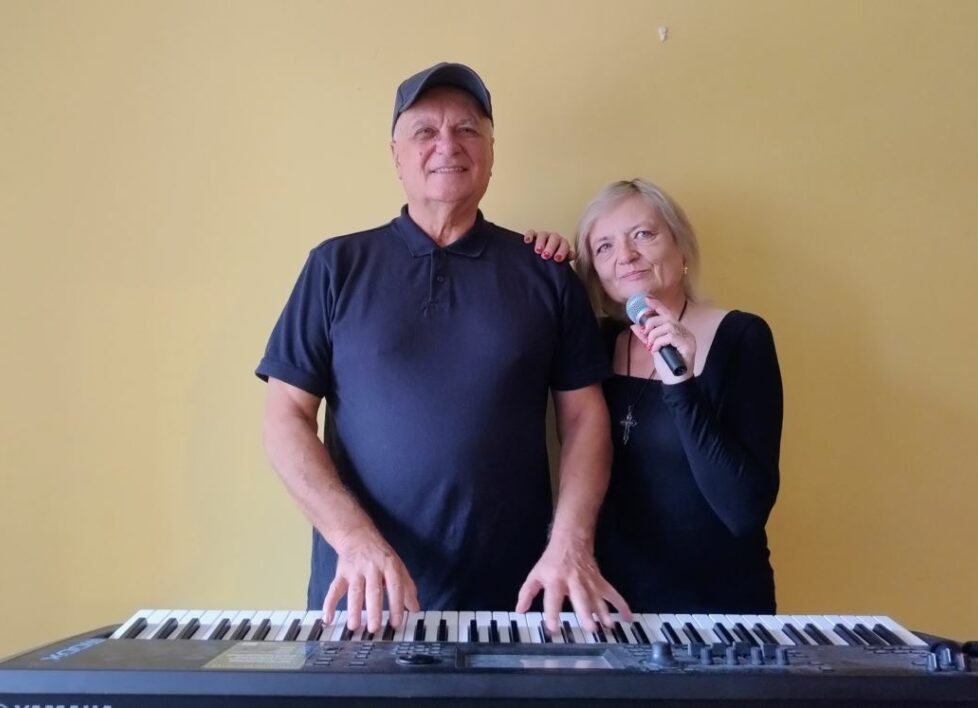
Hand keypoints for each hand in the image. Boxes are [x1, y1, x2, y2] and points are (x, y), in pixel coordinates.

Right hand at [322, 530, 419, 633]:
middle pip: (373, 591)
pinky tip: (327, 618)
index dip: (396, 605)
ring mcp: (355, 571)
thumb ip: (407, 587)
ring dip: (353, 609)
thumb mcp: (397, 566)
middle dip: (374, 610)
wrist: (357, 534)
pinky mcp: (341, 573)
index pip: (395, 587)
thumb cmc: (380, 555)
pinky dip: (329, 603)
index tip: (396, 623)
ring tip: (354, 626)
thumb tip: (415, 609)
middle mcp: (372, 568)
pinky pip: (334, 589)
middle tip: (374, 628)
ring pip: (354, 591)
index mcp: (389, 566)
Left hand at [515, 537, 630, 633]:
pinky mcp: (600, 581)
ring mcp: (589, 582)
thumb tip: (520, 610)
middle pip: (580, 598)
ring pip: (598, 598)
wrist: (571, 541)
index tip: (553, 629)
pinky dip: (622, 605)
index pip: (553, 599)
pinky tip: (628, 617)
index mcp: (555, 581)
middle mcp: (573, 582)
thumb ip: (527, 592)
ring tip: (608, 626)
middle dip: (586, 613)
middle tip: (591, 628)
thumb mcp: (536, 574)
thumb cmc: (552, 561)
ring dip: (604, 612)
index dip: (552, 614)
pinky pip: (612, 593)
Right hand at [523, 229, 575, 261]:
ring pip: (543, 235)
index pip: (565, 244)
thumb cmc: (552, 262)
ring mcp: (543, 236)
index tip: (557, 259)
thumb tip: (573, 255)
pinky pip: (532, 233)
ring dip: (540, 242)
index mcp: (562, 244)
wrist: (543, 260)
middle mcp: (554, 238)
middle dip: (551, 247)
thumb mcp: (560, 263)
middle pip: (554, 238)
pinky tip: (527, 242)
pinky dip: (530, 236)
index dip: (562, 251)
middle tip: (546, 255)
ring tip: (537, 251)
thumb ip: (566, 258)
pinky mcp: (533, 236)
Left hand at [631, 297, 695, 383]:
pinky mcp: (688, 345)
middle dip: (652, 322)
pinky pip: (670, 336)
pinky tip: (656, 349)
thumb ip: (646, 337)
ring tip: (651, 345)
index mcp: (677, 331)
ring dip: (654, 335)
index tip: (646, 299)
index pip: (667, 314)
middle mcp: (684, 332)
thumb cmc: (667, 366)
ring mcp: (688, 338)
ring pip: (667, 326)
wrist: (675, 382)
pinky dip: (659, 341)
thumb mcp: (653, 348)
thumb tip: (634, 326)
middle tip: (645, 332)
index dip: (657, 305)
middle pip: (666, 317)